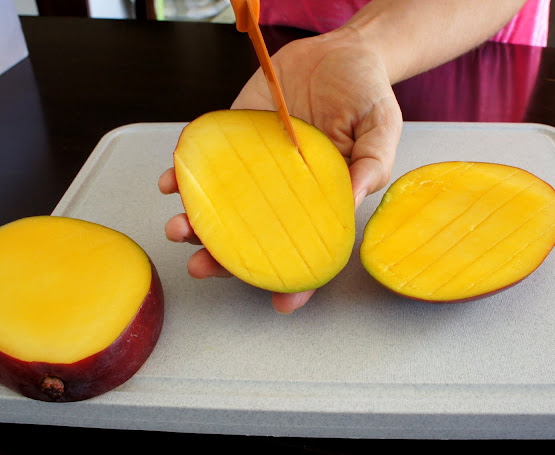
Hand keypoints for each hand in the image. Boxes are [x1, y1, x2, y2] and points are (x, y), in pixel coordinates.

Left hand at [159, 28, 401, 312]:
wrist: (340, 51)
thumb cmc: (367, 94)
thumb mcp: (382, 127)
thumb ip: (370, 164)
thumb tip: (351, 201)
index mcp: (322, 198)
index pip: (307, 248)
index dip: (296, 280)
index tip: (282, 303)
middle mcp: (284, 190)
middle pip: (253, 235)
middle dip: (225, 258)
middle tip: (203, 268)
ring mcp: (256, 166)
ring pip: (223, 205)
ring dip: (196, 222)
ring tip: (179, 229)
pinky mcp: (236, 135)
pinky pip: (207, 161)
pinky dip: (185, 175)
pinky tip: (171, 183)